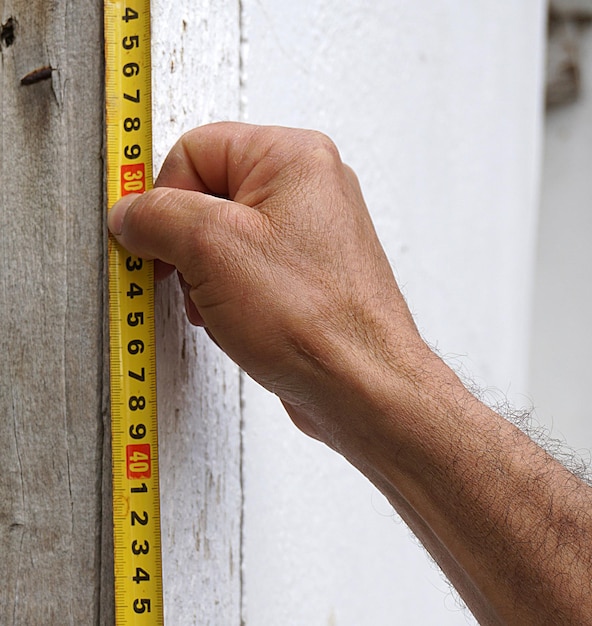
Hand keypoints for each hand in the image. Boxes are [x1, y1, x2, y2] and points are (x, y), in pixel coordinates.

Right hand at [108, 122, 424, 447]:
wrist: (362, 387)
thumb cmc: (314, 321)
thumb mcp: (213, 250)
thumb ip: (158, 216)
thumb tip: (131, 213)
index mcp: (293, 158)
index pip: (195, 149)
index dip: (163, 195)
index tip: (149, 238)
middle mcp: (308, 189)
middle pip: (209, 194)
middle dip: (186, 243)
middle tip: (183, 275)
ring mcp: (309, 235)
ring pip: (224, 238)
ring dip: (203, 275)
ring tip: (216, 306)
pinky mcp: (306, 274)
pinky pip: (245, 269)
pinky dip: (226, 294)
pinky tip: (233, 320)